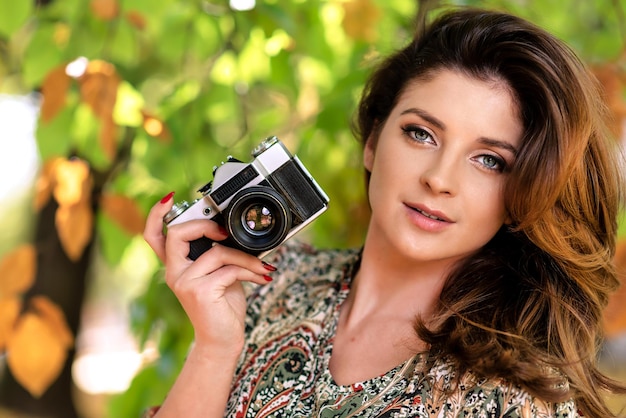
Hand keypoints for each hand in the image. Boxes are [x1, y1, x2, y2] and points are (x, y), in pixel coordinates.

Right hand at [144, 192, 274, 356]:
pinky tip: (262, 277)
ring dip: (246, 258)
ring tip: (261, 267)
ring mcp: (185, 282)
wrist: (223, 341)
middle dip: (205, 225)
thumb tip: (234, 232)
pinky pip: (229, 269)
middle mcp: (175, 273)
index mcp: (177, 266)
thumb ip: (218, 253)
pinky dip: (251, 270)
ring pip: (217, 252)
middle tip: (225, 233)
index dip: (156, 215)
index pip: (154, 236)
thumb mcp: (220, 273)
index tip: (168, 197)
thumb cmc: (222, 306)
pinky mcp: (200, 291)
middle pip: (177, 234)